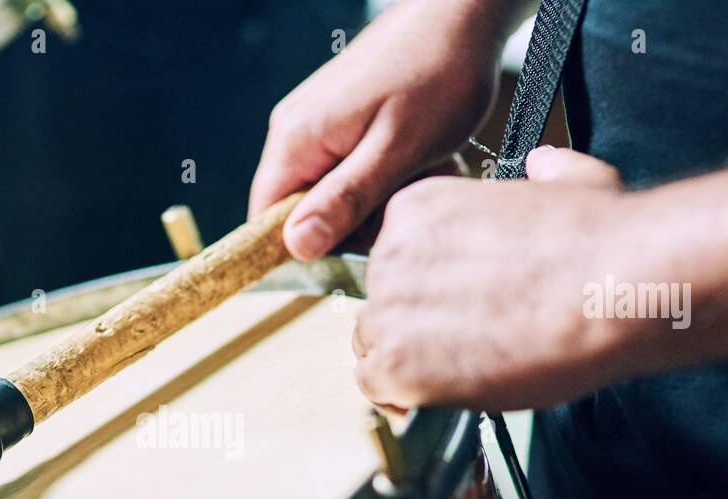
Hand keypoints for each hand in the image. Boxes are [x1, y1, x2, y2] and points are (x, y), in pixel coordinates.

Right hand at [249, 1, 514, 259]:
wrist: (460, 13)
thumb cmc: (437, 73)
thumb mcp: (396, 149)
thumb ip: (344, 200)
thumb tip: (297, 246)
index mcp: (296, 140)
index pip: (266, 221)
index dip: (306, 247)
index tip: (358, 244)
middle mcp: (294, 132)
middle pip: (304, 211)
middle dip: (356, 221)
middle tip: (406, 198)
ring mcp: (316, 123)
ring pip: (332, 193)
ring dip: (376, 198)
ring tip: (419, 170)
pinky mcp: (338, 120)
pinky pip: (348, 169)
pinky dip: (382, 175)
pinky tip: (413, 158)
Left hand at [353, 146, 648, 410]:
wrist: (612, 288)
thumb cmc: (601, 242)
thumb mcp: (573, 182)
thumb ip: (547, 174)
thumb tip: (545, 165)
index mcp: (420, 208)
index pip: (396, 259)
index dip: (426, 290)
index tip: (456, 305)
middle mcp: (391, 253)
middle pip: (381, 302)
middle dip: (414, 326)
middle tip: (463, 343)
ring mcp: (388, 309)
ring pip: (373, 344)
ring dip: (407, 361)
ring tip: (460, 370)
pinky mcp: (396, 362)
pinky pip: (373, 385)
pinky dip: (399, 396)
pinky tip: (434, 395)